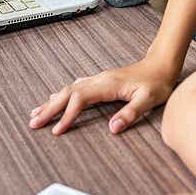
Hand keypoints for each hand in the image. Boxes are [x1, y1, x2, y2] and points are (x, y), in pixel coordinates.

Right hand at [28, 56, 174, 134]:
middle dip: (49, 108)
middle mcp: (99, 80)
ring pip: (68, 89)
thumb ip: (131, 113)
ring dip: (52, 102)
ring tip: (36, 114)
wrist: (162, 64)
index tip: (57, 130)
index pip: (80, 100)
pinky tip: (55, 100)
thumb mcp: (149, 100)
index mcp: (108, 84)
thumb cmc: (157, 82)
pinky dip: (62, 96)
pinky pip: (75, 88)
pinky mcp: (101, 81)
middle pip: (68, 93)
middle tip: (33, 123)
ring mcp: (99, 79)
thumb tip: (112, 128)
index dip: (67, 115)